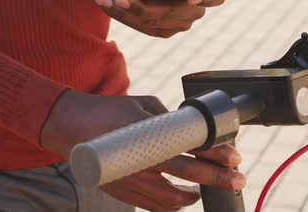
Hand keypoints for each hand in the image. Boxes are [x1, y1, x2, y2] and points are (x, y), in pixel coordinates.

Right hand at [41, 90, 244, 210]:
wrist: (71, 127)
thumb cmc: (108, 112)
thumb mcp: (143, 105)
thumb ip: (167, 120)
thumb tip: (188, 130)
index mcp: (147, 133)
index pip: (190, 147)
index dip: (215, 154)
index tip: (234, 157)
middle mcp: (141, 160)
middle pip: (187, 174)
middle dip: (217, 178)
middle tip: (237, 178)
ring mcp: (130, 180)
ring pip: (171, 199)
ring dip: (194, 196)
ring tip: (206, 190)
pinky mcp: (122, 192)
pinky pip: (153, 206)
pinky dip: (172, 205)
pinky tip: (181, 198)